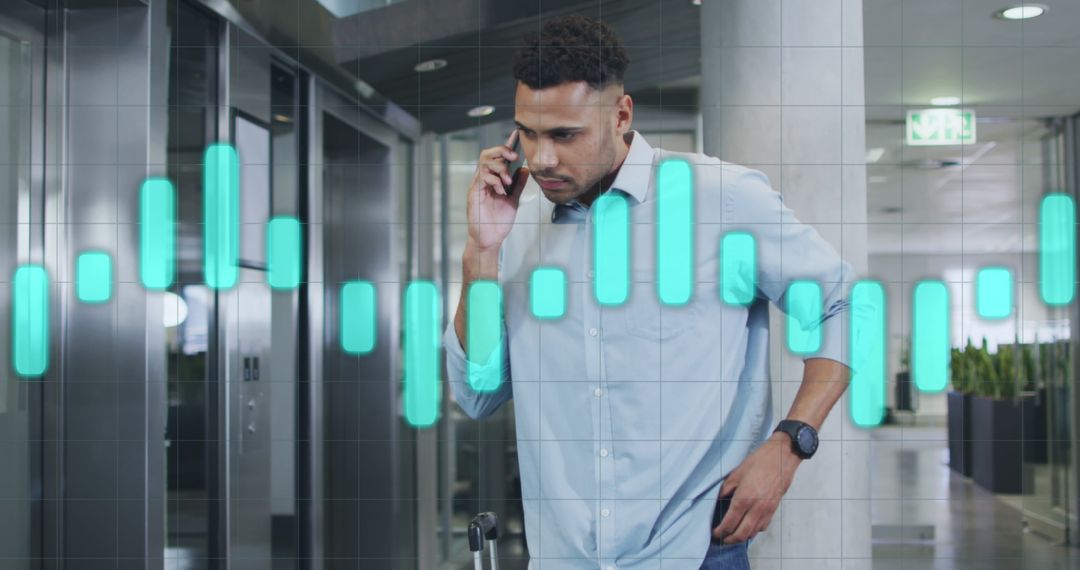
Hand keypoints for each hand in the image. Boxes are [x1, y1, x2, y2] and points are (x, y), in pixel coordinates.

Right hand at [467, 129, 529, 251]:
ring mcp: (477, 185)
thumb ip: (518, 185)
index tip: (517, 135)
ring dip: (500, 168)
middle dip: (501, 150)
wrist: (490, 239)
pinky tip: (501, 190)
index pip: (498, 157)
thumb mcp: (513, 200)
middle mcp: (483, 179)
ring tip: (507, 181)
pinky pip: (482, 177)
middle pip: (487, 153)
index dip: (506, 145)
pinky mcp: (474, 193)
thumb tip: (525, 169)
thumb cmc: (498, 222)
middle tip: (514, 157)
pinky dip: (494, 180)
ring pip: (484, 162)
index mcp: (493, 179)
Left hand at [712, 432, 801, 543]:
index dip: (720, 531)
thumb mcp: (737, 473)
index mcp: (744, 499)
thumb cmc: (760, 461)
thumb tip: (718, 500)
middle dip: (729, 539)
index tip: (714, 533)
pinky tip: (747, 526)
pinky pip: (762, 526)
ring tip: (732, 535)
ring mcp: (767, 510)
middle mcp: (756, 508)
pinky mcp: (774, 509)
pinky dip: (753, 531)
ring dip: (741, 537)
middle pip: (741, 534)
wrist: (782, 456)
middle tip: (721, 539)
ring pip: (753, 533)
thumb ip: (726, 489)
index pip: (729, 523)